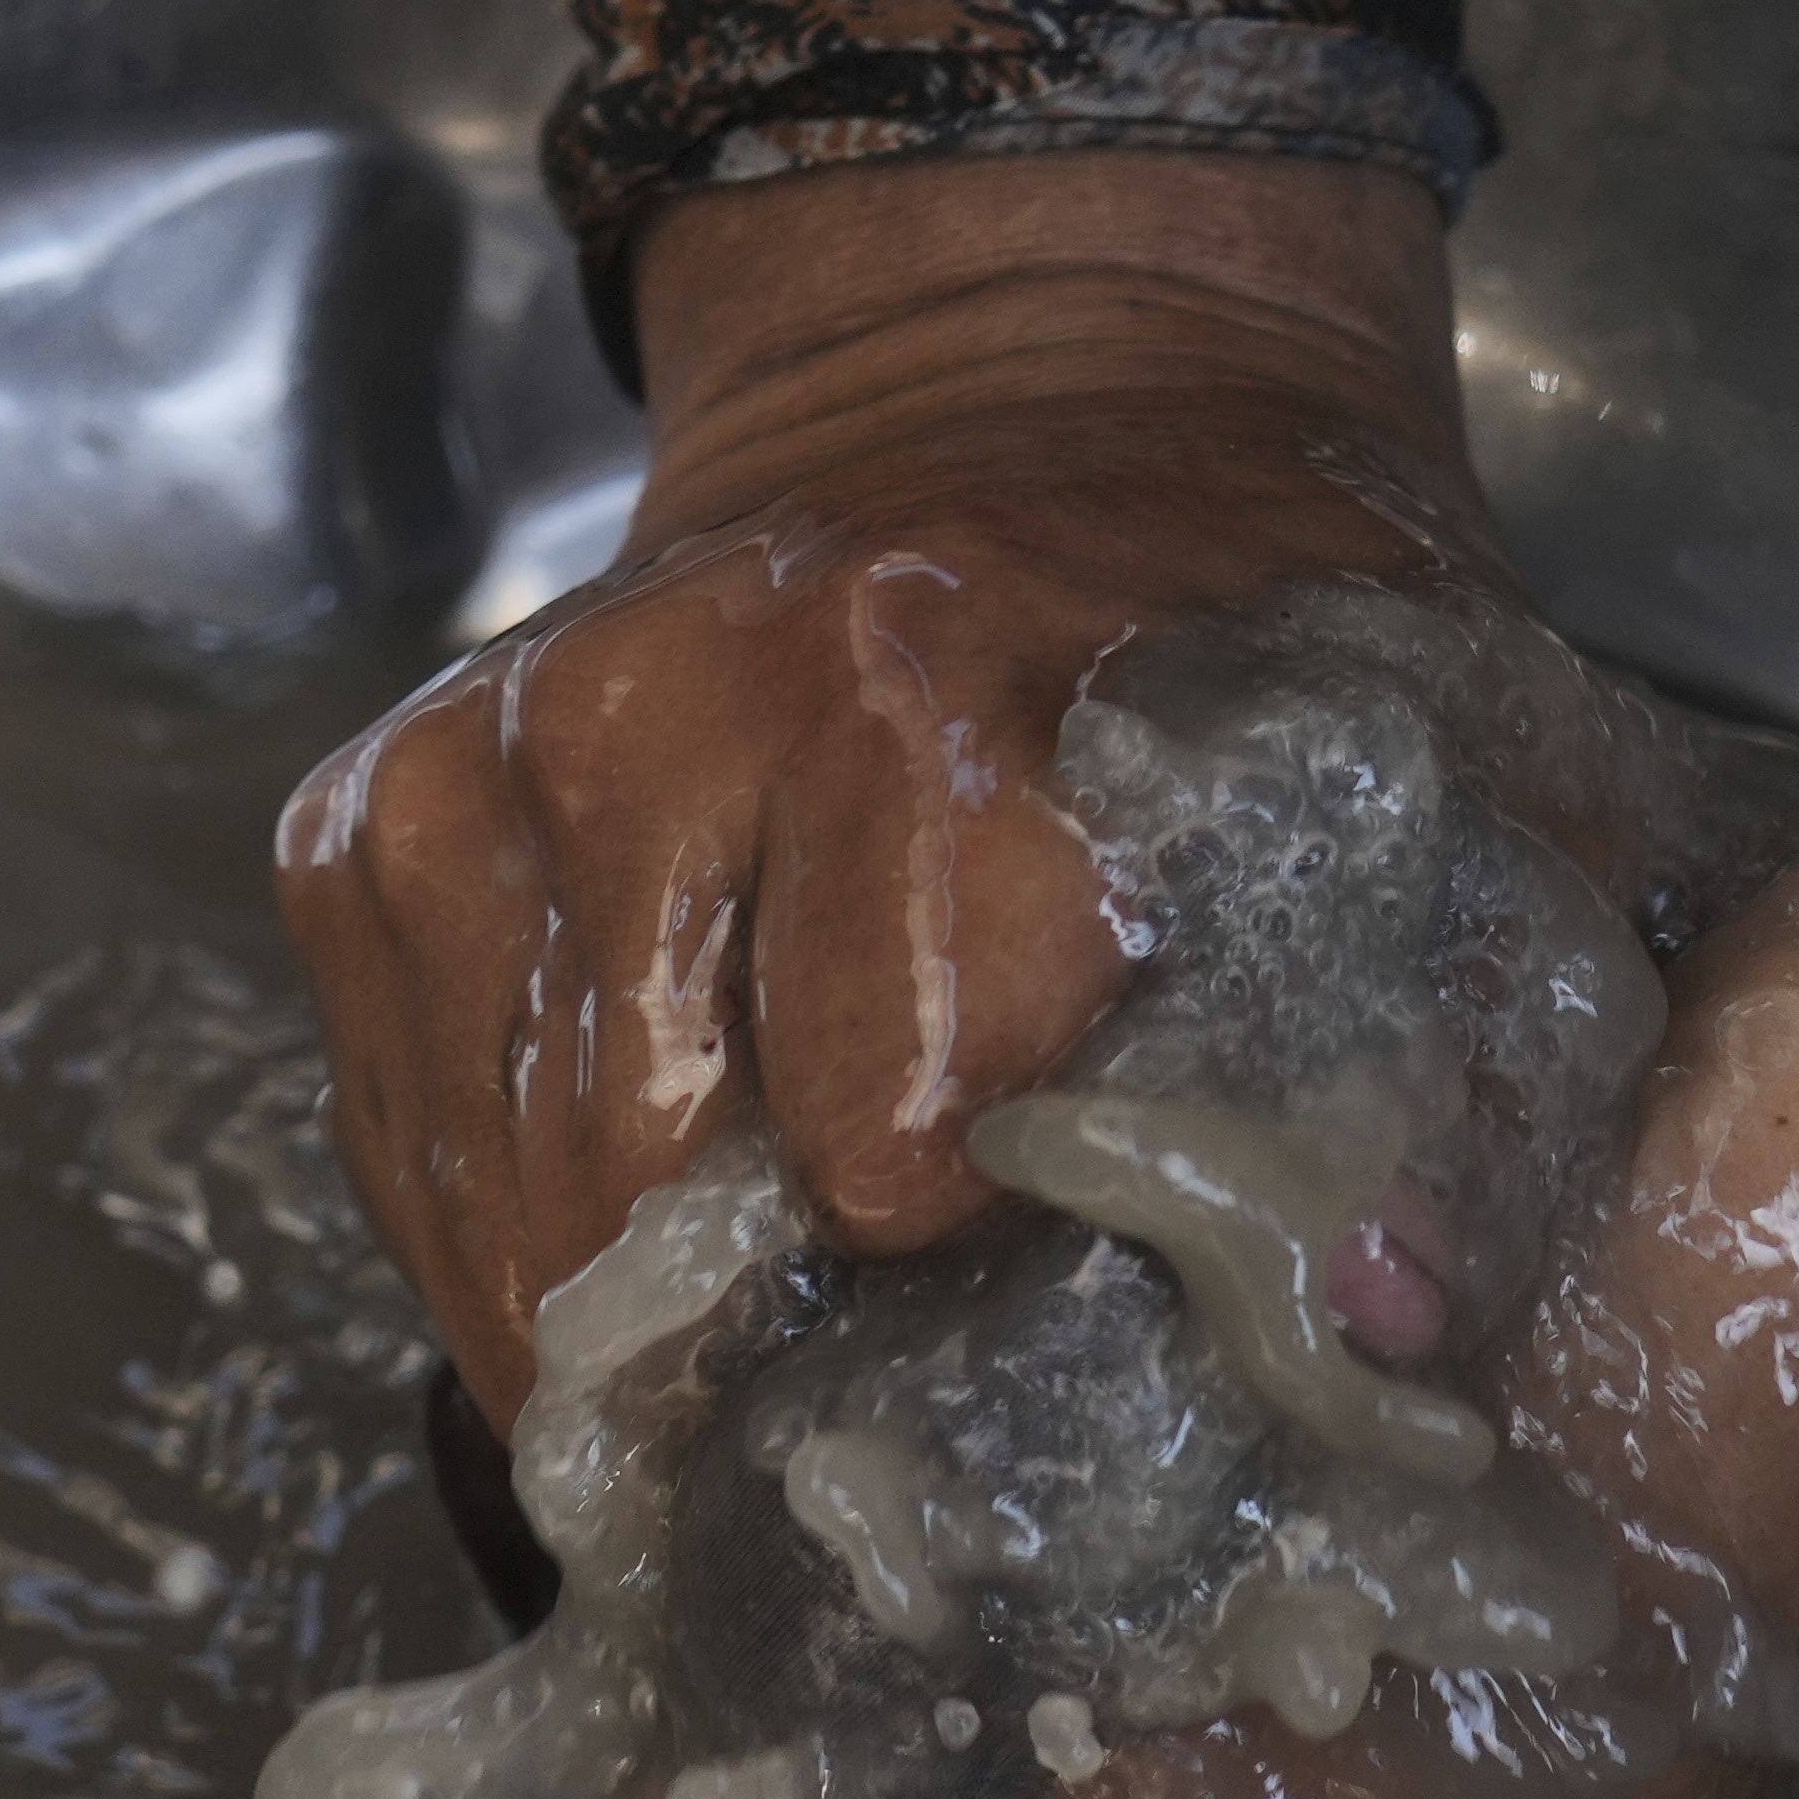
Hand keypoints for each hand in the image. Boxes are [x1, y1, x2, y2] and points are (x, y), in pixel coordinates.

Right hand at [273, 153, 1480, 1413]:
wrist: (1009, 396)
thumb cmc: (1221, 636)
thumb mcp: (1426, 778)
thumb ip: (1430, 1037)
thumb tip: (1372, 1316)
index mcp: (923, 687)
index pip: (882, 1133)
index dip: (964, 1299)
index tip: (1041, 1337)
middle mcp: (663, 705)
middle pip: (655, 1194)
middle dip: (765, 1344)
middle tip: (882, 1402)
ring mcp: (487, 762)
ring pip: (498, 1196)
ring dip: (626, 1318)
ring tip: (767, 1343)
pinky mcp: (367, 824)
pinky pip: (401, 1136)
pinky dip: (510, 1231)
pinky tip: (648, 1229)